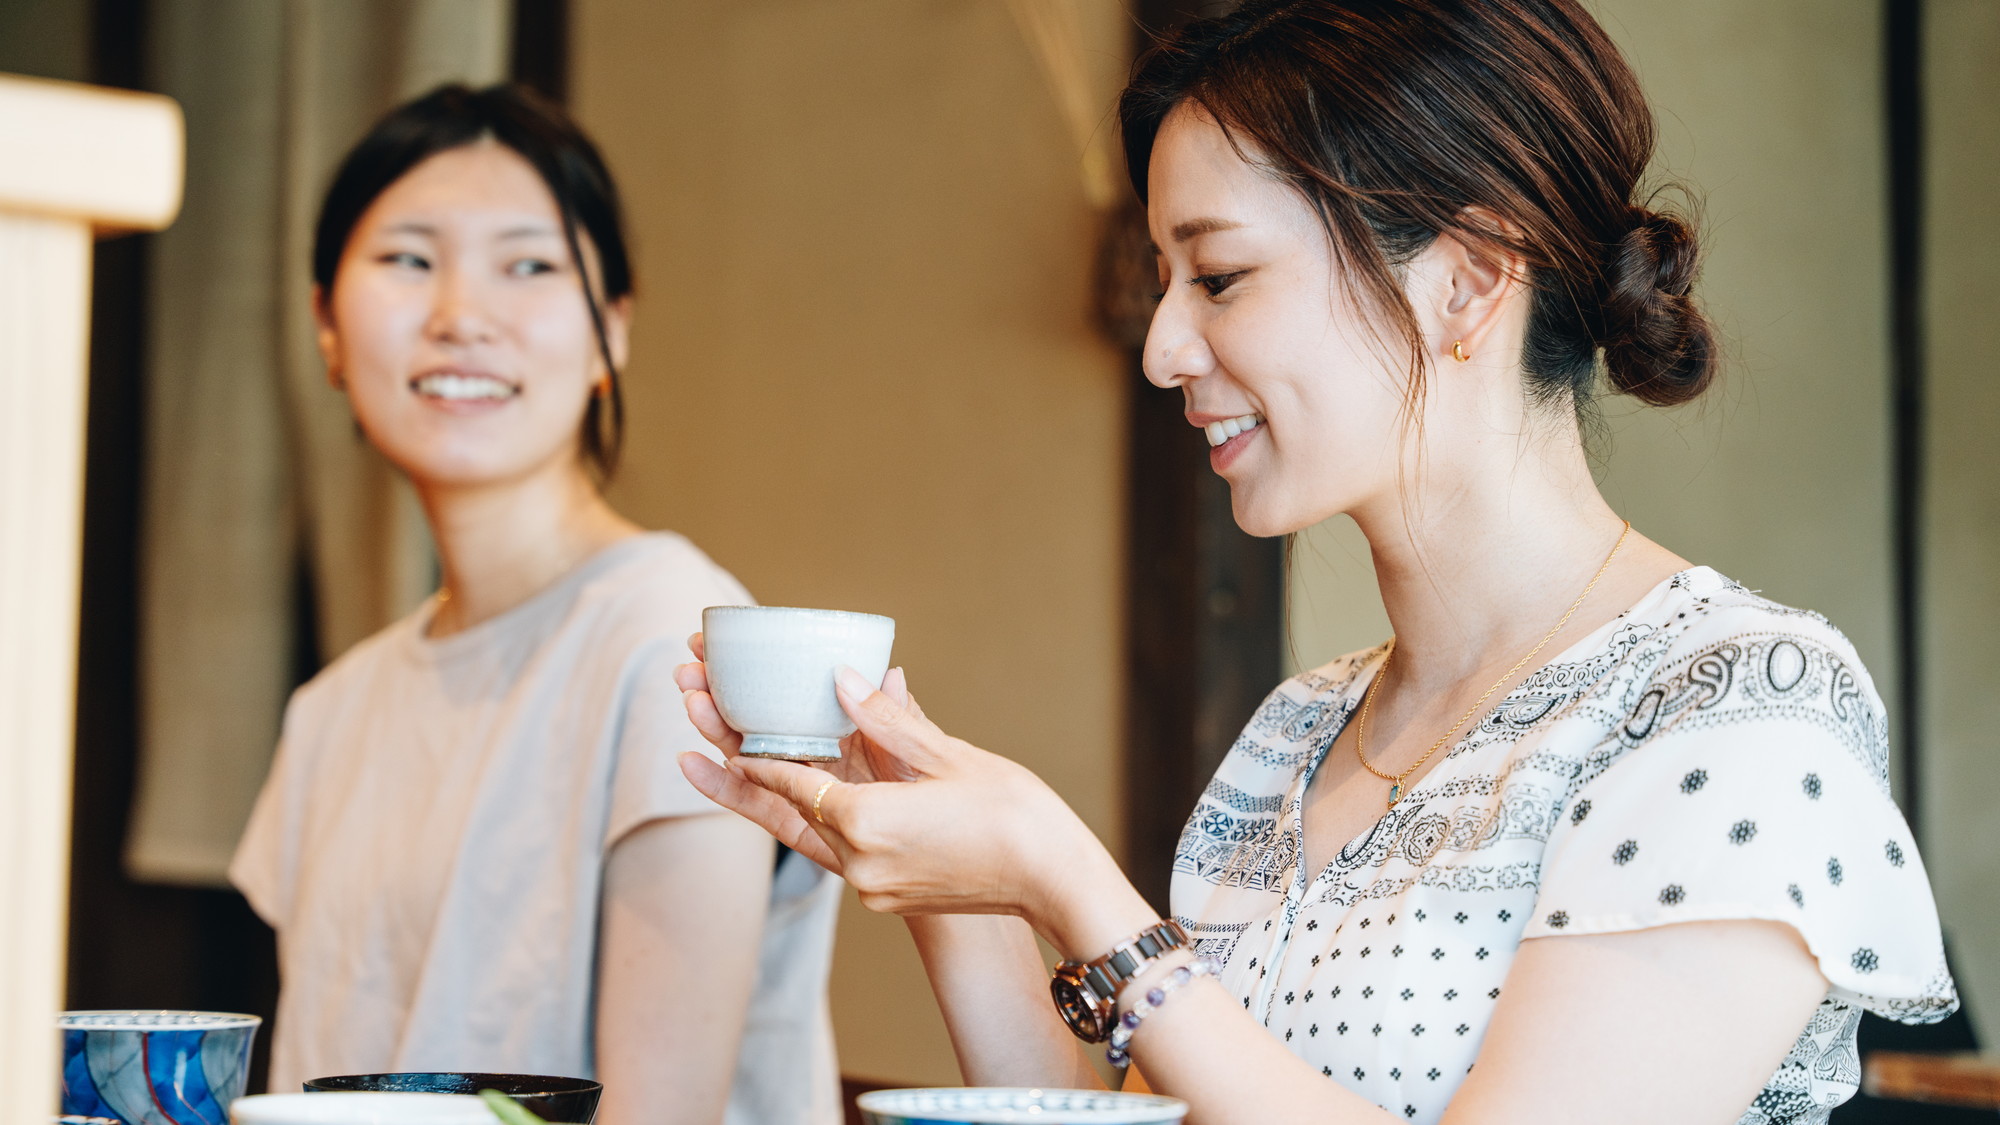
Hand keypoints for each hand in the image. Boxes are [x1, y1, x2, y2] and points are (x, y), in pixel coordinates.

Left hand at [675, 639, 1148, 955]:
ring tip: (703, 756)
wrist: (1055, 883)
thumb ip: (890, 720)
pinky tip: (792, 778)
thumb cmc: (1015, 814)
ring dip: (758, 789)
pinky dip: (805, 809)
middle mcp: (857, 862)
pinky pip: (832, 841)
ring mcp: (868, 883)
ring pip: (800, 828)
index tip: (705, 704)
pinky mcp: (885, 890)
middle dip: (728, 761)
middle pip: (777, 805)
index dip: (744, 739)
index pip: (789, 776)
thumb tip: (845, 680)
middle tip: (685, 721)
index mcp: (868, 823)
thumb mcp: (950, 756)